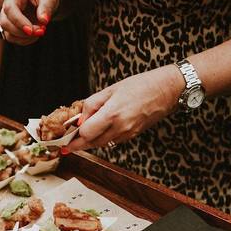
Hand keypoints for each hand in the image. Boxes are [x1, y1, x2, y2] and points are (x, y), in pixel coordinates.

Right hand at [0, 0, 59, 45]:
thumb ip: (46, 8)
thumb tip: (44, 21)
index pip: (10, 9)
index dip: (19, 21)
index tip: (31, 31)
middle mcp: (7, 6)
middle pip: (5, 23)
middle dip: (22, 32)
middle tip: (41, 31)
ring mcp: (7, 17)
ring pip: (8, 34)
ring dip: (25, 38)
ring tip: (41, 31)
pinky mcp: (11, 27)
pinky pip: (13, 38)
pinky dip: (25, 40)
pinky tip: (36, 34)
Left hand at [66, 66, 180, 151]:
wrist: (166, 90)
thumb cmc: (139, 85)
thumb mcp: (111, 89)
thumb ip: (92, 105)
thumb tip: (80, 119)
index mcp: (112, 114)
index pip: (86, 133)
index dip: (74, 136)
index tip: (65, 138)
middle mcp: (120, 128)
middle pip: (92, 143)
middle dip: (78, 144)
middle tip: (66, 146)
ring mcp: (128, 134)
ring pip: (102, 144)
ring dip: (90, 142)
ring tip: (79, 138)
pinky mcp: (133, 136)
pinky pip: (112, 141)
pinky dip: (103, 138)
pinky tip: (99, 131)